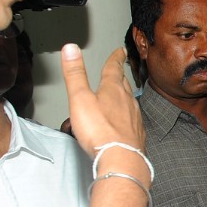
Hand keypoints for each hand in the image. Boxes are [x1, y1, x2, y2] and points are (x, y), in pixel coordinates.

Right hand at [61, 45, 145, 172]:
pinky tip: (125, 120)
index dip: (115, 57)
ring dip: (124, 94)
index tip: (120, 50)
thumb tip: (71, 49)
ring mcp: (134, 117)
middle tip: (119, 70)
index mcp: (113, 89)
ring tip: (121, 92)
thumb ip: (75, 74)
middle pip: (123, 83)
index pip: (114, 68)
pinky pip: (132, 119)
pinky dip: (128, 115)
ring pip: (130, 100)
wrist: (121, 158)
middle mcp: (127, 100)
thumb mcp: (80, 98)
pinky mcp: (136, 133)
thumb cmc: (100, 130)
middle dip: (120, 75)